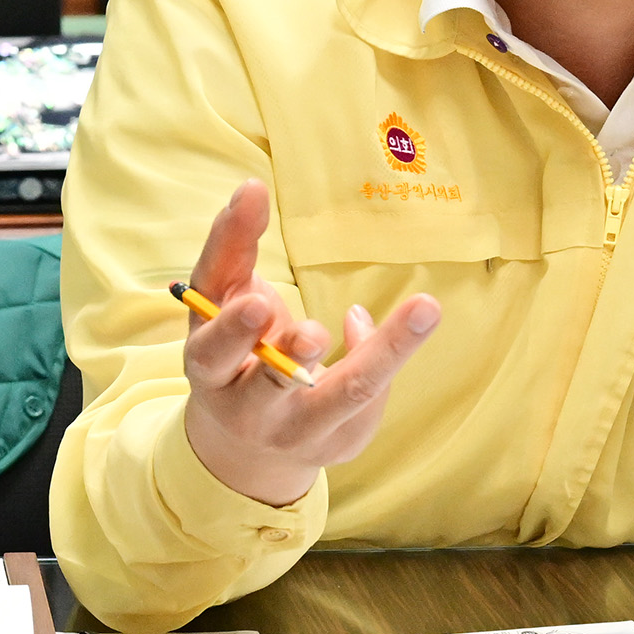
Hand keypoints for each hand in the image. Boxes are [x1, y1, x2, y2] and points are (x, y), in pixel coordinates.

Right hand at [180, 178, 439, 506]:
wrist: (243, 444)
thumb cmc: (230, 350)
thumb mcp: (219, 302)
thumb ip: (229, 247)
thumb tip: (252, 188)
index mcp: (209, 372)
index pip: (214, 351)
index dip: (233, 330)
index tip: (258, 301)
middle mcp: (249, 411)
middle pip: (273, 388)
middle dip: (292, 356)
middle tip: (313, 332)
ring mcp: (297, 433)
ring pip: (345, 395)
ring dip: (385, 351)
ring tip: (424, 308)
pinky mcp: (339, 445)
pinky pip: (373, 396)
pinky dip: (387, 351)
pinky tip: (407, 322)